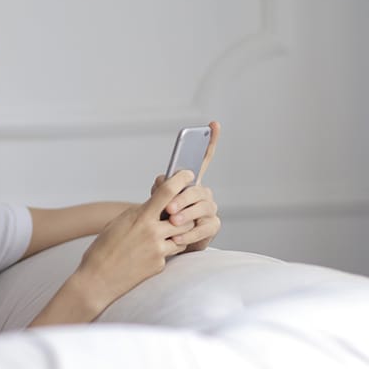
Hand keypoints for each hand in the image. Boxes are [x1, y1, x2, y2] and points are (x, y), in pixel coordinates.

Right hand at [73, 169, 197, 307]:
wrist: (97, 280)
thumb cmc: (102, 250)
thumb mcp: (118, 223)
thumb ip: (139, 214)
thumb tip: (152, 208)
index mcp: (140, 217)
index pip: (167, 192)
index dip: (180, 180)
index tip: (187, 174)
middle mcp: (152, 232)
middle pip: (183, 216)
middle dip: (184, 214)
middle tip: (180, 212)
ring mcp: (158, 250)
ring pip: (183, 236)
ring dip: (180, 233)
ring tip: (168, 233)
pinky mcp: (159, 265)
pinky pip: (171, 253)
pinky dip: (167, 250)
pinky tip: (151, 253)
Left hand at [151, 121, 220, 252]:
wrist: (161, 244)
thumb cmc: (159, 218)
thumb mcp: (156, 201)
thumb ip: (160, 188)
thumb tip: (163, 181)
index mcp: (191, 183)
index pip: (202, 159)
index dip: (209, 142)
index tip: (212, 124)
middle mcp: (203, 193)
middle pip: (198, 190)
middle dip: (183, 198)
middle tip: (168, 208)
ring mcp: (209, 209)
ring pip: (203, 208)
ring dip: (186, 215)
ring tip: (172, 222)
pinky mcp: (211, 227)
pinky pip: (203, 228)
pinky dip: (189, 233)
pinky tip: (176, 238)